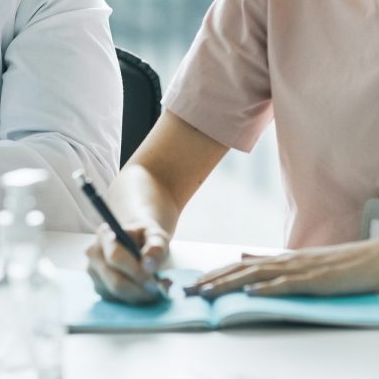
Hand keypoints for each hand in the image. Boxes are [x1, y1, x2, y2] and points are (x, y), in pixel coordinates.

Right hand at [86, 219, 171, 303]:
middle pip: (115, 281)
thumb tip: (149, 266)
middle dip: (140, 289)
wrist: (140, 241)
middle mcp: (93, 253)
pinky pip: (117, 300)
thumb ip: (156, 247)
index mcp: (105, 234)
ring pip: (117, 293)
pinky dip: (134, 298)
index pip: (116, 257)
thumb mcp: (156, 236)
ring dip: (139, 294)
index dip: (136, 272)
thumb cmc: (147, 237)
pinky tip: (144, 288)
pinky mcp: (98, 287)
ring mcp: (93, 272)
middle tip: (159, 289)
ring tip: (156, 285)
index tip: (155, 281)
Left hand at [184, 240, 378, 297]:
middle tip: (189, 291)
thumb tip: (242, 255)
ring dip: (229, 284)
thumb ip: (267, 259)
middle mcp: (281, 261)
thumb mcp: (295, 261)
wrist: (367, 260)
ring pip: (256, 276)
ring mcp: (296, 270)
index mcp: (277, 259)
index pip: (238, 265)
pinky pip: (286, 285)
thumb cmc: (334, 263)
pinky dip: (267, 289)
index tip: (193, 284)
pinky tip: (251, 294)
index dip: (215, 274)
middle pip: (240, 270)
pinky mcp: (312, 280)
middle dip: (212, 281)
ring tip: (207, 292)